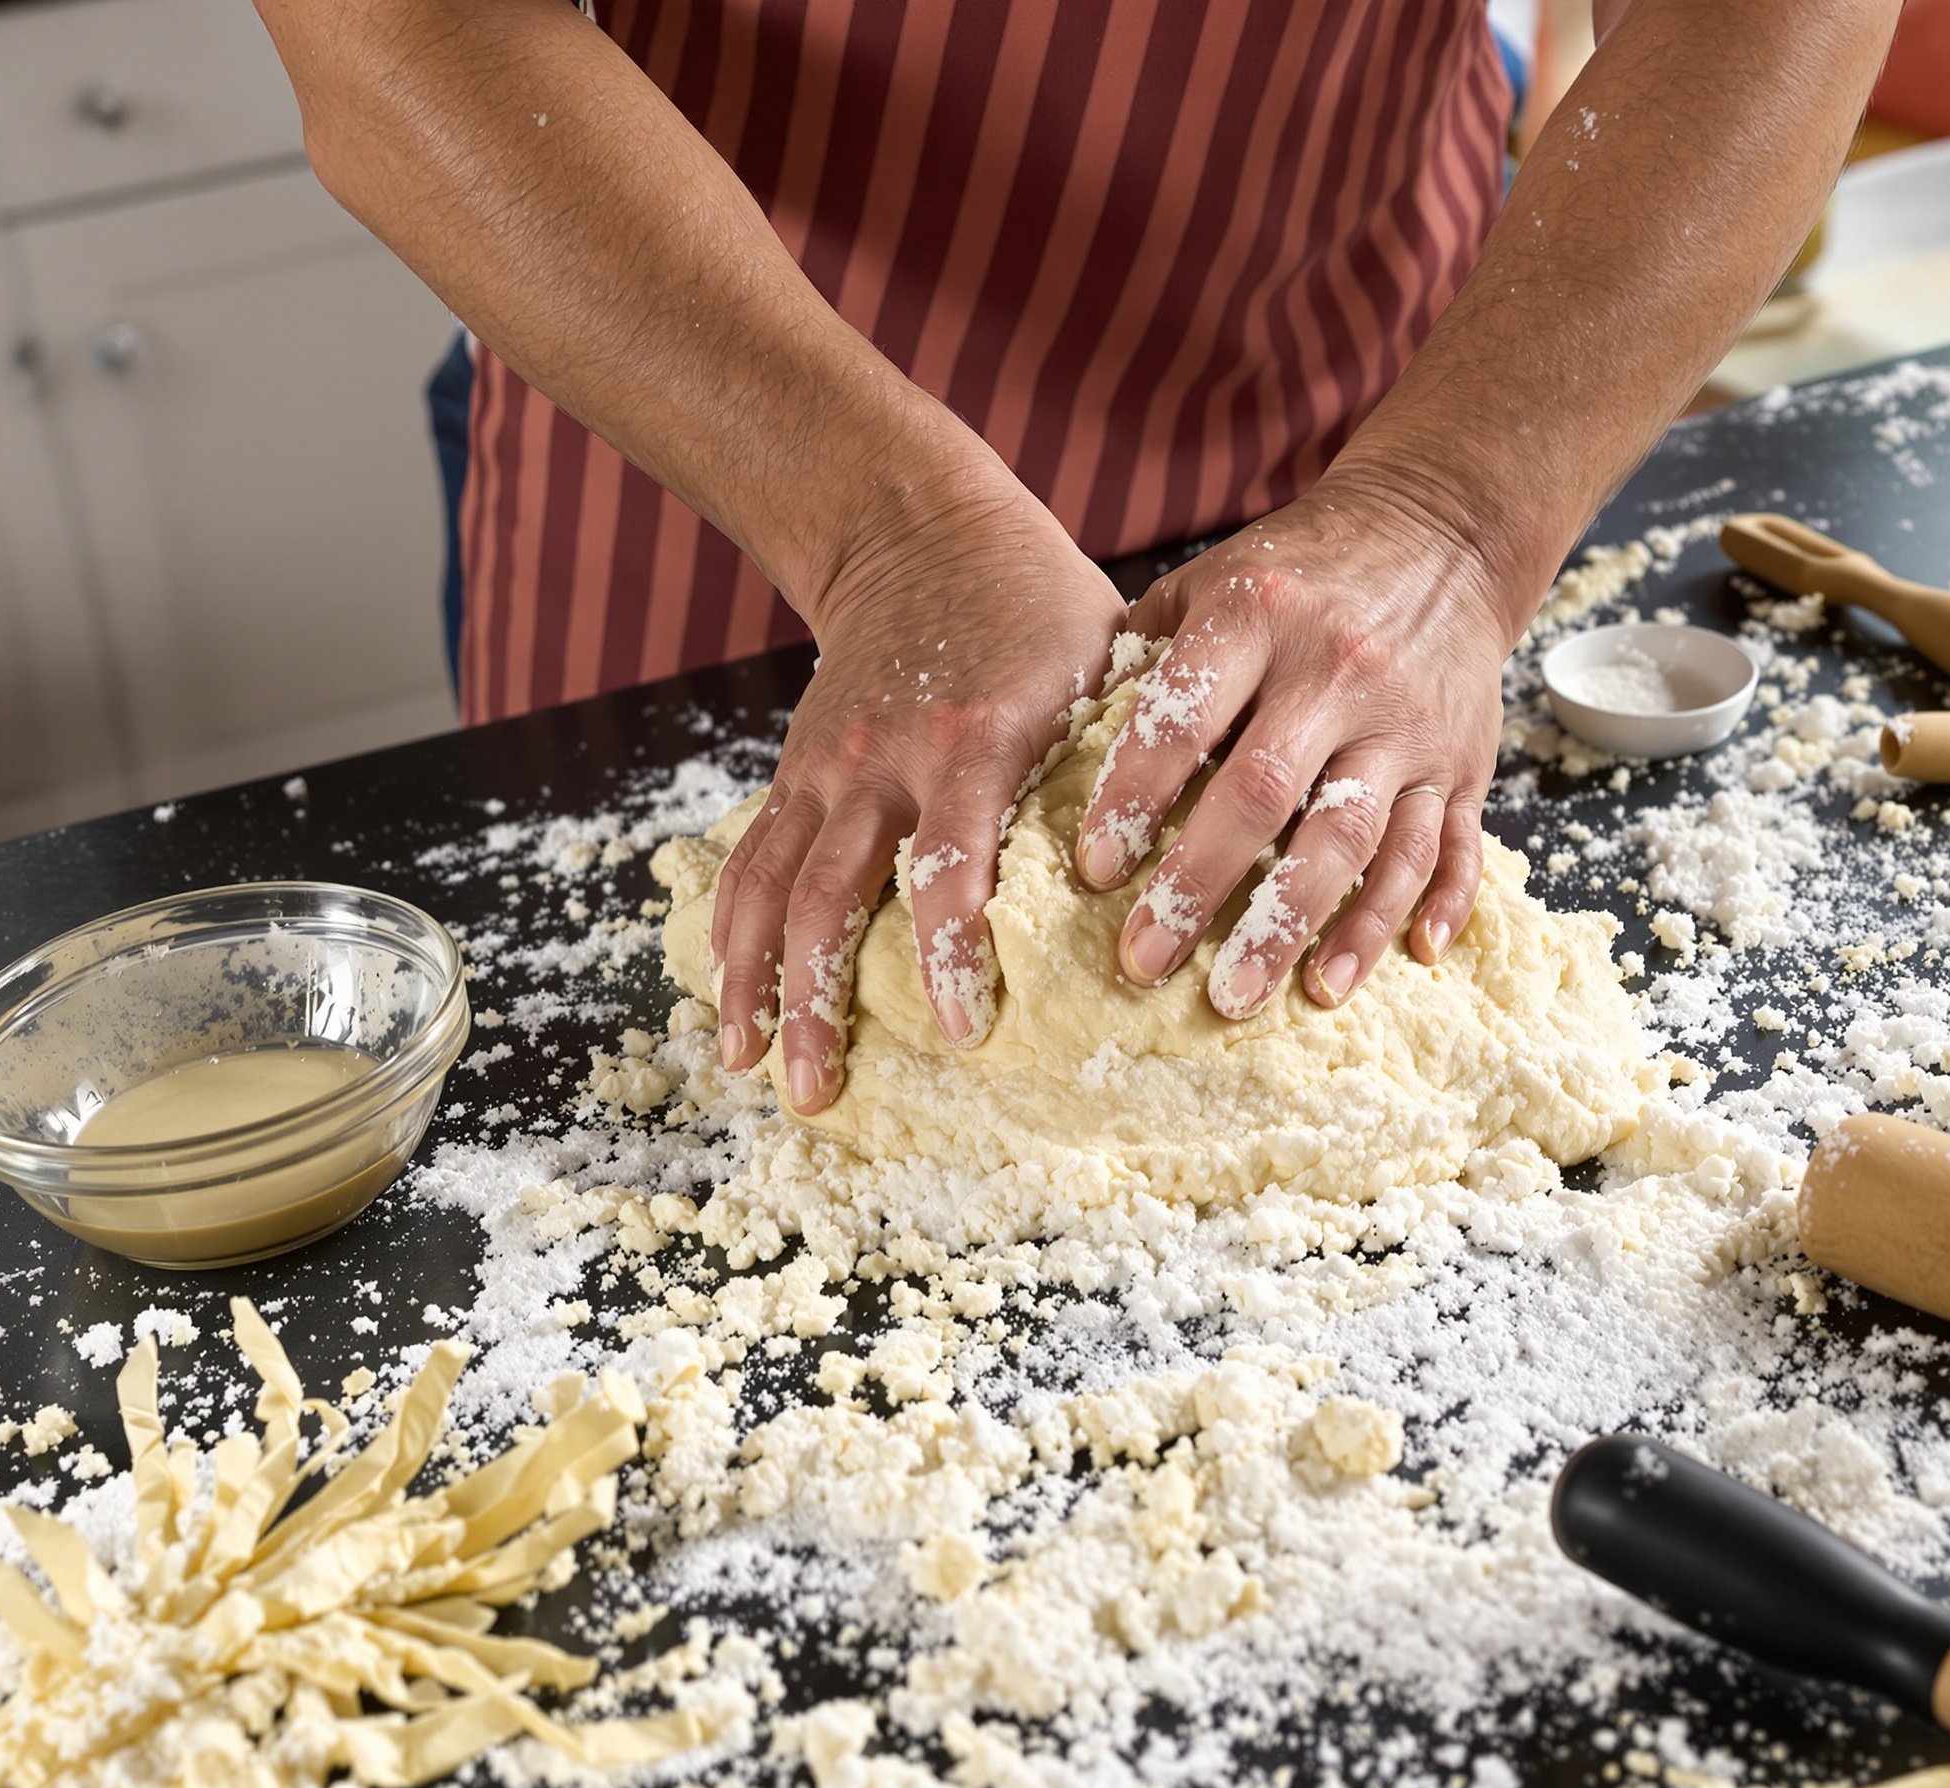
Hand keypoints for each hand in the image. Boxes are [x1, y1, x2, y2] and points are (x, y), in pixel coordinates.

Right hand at [708, 479, 1125, 1114]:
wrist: (918, 530)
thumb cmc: (1041, 608)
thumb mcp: (1105, 666)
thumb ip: (1141, 761)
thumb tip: (1218, 866)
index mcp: (976, 738)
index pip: (950, 862)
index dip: (950, 950)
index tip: (961, 1030)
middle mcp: (885, 760)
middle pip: (832, 897)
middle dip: (820, 1002)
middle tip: (824, 1095)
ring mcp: (827, 769)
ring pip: (772, 890)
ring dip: (760, 987)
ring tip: (756, 1071)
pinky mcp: (795, 773)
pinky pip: (750, 862)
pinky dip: (731, 936)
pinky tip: (732, 1002)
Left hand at [1075, 482, 1512, 1018]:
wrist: (1442, 538)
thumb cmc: (1299, 576)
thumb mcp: (1211, 581)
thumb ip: (1141, 655)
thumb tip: (1056, 741)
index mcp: (1261, 618)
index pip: (1187, 718)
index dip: (1136, 796)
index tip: (1094, 869)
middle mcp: (1340, 674)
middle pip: (1266, 796)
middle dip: (1199, 888)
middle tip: (1144, 963)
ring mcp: (1411, 727)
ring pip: (1359, 841)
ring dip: (1302, 928)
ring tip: (1246, 995)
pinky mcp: (1467, 764)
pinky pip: (1452, 848)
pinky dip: (1427, 911)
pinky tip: (1395, 967)